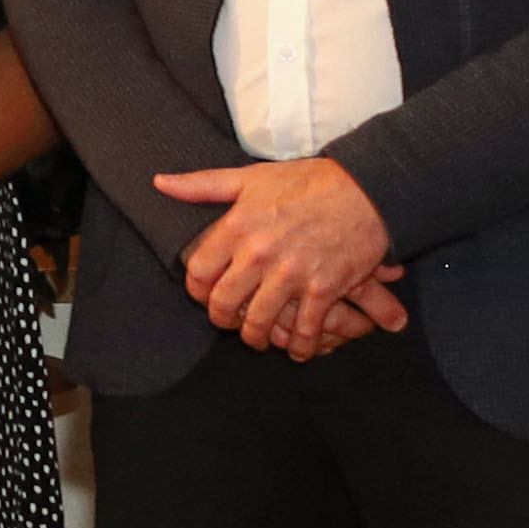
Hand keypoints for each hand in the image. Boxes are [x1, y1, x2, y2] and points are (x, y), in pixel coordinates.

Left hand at [159, 157, 395, 351]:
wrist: (369, 188)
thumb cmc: (308, 182)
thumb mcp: (250, 178)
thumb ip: (203, 185)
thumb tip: (160, 183)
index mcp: (237, 226)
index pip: (198, 273)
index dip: (197, 291)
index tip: (204, 296)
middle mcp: (259, 253)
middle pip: (223, 303)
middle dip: (223, 319)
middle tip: (230, 322)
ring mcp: (291, 273)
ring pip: (258, 322)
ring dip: (257, 337)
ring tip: (259, 338)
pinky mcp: (323, 288)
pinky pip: (303, 329)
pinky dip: (299, 346)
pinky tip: (298, 349)